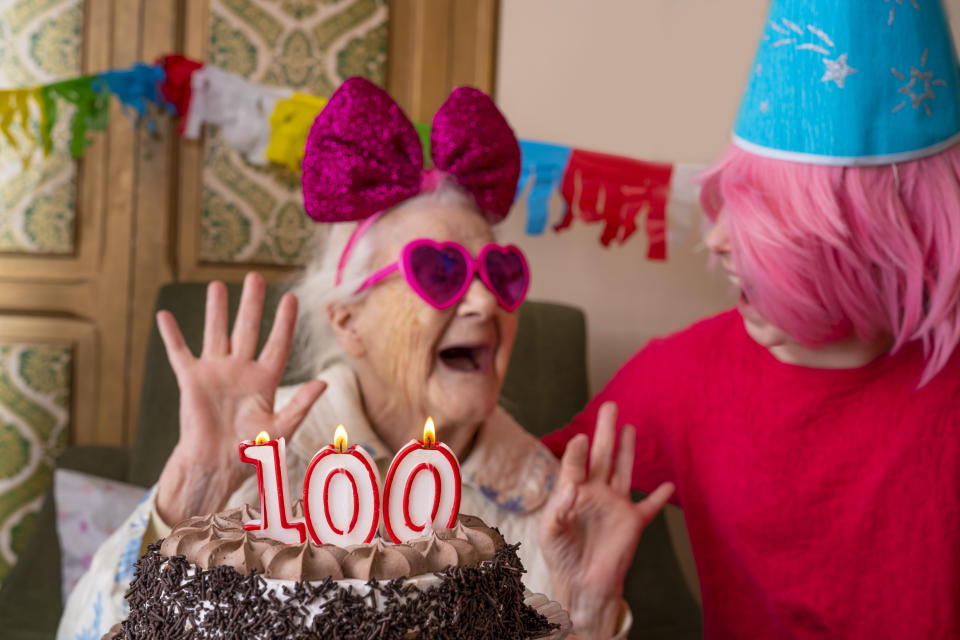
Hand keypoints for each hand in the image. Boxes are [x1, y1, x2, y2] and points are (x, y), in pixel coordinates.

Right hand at [155, 273, 326, 524]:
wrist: (215, 466)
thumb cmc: (249, 453)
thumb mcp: (281, 429)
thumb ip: (301, 405)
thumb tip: (323, 383)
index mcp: (265, 380)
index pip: (277, 343)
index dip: (284, 321)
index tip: (290, 297)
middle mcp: (241, 370)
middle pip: (247, 329)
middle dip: (251, 303)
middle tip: (254, 276)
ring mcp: (215, 373)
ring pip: (216, 333)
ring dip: (216, 310)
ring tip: (216, 284)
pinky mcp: (191, 381)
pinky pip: (180, 353)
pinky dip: (172, 335)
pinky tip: (164, 315)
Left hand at [539, 402, 674, 639]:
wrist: (582, 585)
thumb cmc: (561, 558)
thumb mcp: (550, 534)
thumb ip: (558, 509)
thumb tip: (571, 486)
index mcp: (573, 493)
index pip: (575, 465)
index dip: (577, 452)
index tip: (582, 438)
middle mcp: (596, 493)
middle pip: (602, 455)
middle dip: (606, 430)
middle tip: (610, 406)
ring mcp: (616, 506)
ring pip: (623, 470)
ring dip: (627, 449)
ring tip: (630, 426)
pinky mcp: (633, 522)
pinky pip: (649, 506)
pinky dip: (659, 497)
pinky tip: (670, 485)